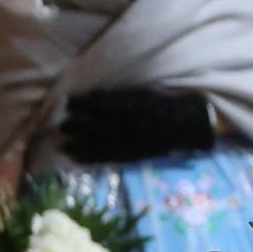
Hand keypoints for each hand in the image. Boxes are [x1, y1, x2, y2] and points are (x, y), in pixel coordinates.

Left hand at [60, 88, 213, 163]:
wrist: (191, 124)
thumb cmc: (169, 103)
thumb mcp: (147, 92)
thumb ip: (123, 95)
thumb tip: (93, 96)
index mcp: (136, 106)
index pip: (103, 104)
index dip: (84, 103)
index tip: (68, 101)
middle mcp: (132, 125)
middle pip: (98, 125)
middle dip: (78, 125)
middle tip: (62, 124)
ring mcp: (133, 142)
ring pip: (101, 143)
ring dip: (79, 144)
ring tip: (61, 144)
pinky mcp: (135, 155)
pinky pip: (110, 158)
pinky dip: (91, 159)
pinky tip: (75, 159)